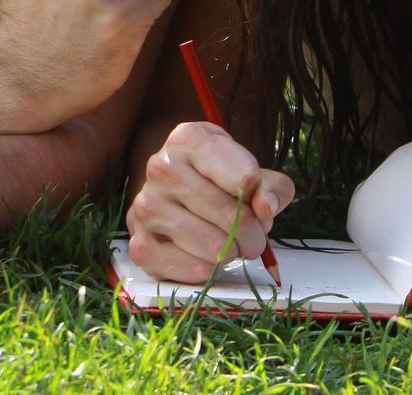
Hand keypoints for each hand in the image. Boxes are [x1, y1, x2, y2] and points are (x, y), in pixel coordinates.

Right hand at [125, 121, 294, 281]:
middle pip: (231, 214)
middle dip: (253, 234)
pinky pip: (192, 269)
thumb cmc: (218, 180)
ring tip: (230, 244)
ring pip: (214, 246)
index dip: (260, 198)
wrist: (174, 194)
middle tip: (252, 235)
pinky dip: (209, 271)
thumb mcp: (251, 170)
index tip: (259, 202)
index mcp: (188, 140)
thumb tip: (265, 207)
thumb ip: (272, 187)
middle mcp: (161, 167)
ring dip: (232, 253)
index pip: (245, 177)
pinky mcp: (140, 244)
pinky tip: (206, 257)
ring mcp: (146, 206)